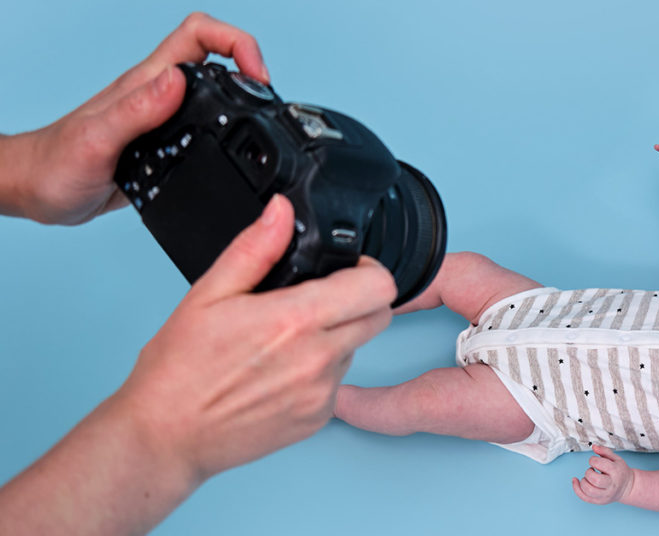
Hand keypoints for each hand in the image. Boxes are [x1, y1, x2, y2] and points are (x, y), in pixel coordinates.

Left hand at [17, 12, 268, 224]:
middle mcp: (157, 93)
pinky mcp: (162, 142)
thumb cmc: (56, 166)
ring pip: (212, 88)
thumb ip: (138, 110)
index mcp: (147, 83)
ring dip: (242, 95)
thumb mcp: (97, 140)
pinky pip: (203, 123)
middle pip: (214, 55)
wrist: (36, 191)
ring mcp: (160, 116)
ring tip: (260, 120)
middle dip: (250, 66)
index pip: (199, 34)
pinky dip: (226, 128)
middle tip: (267, 98)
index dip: (237, 43)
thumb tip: (179, 80)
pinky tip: (231, 151)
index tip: (257, 74)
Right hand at [111, 195, 395, 480]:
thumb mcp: (208, 294)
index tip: (346, 270)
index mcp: (294, 320)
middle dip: (358, 301)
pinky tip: (281, 371)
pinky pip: (338, 382)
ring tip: (286, 340)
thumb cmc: (179, 370)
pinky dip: (320, 371)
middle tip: (318, 300)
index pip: (378, 287)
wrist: (165, 436)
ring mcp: (321, 394)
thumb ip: (255, 248)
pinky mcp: (318, 419)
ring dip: (337, 337)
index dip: (368, 271)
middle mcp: (317, 359)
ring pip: (357, 348)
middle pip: (379, 316)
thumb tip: (281, 211)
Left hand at [571, 445, 634, 504]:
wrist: (628, 487)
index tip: (594, 461)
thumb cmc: (620, 471)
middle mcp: (611, 485)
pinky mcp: (600, 501)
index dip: (592, 460)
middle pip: (595, 480)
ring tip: (587, 477)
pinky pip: (585, 498)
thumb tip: (594, 447)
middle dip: (588, 472)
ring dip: (583, 481)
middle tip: (591, 470)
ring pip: (589, 490)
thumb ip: (605, 451)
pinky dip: (577, 489)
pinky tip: (576, 481)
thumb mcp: (616, 458)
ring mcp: (605, 495)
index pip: (600, 464)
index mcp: (616, 472)